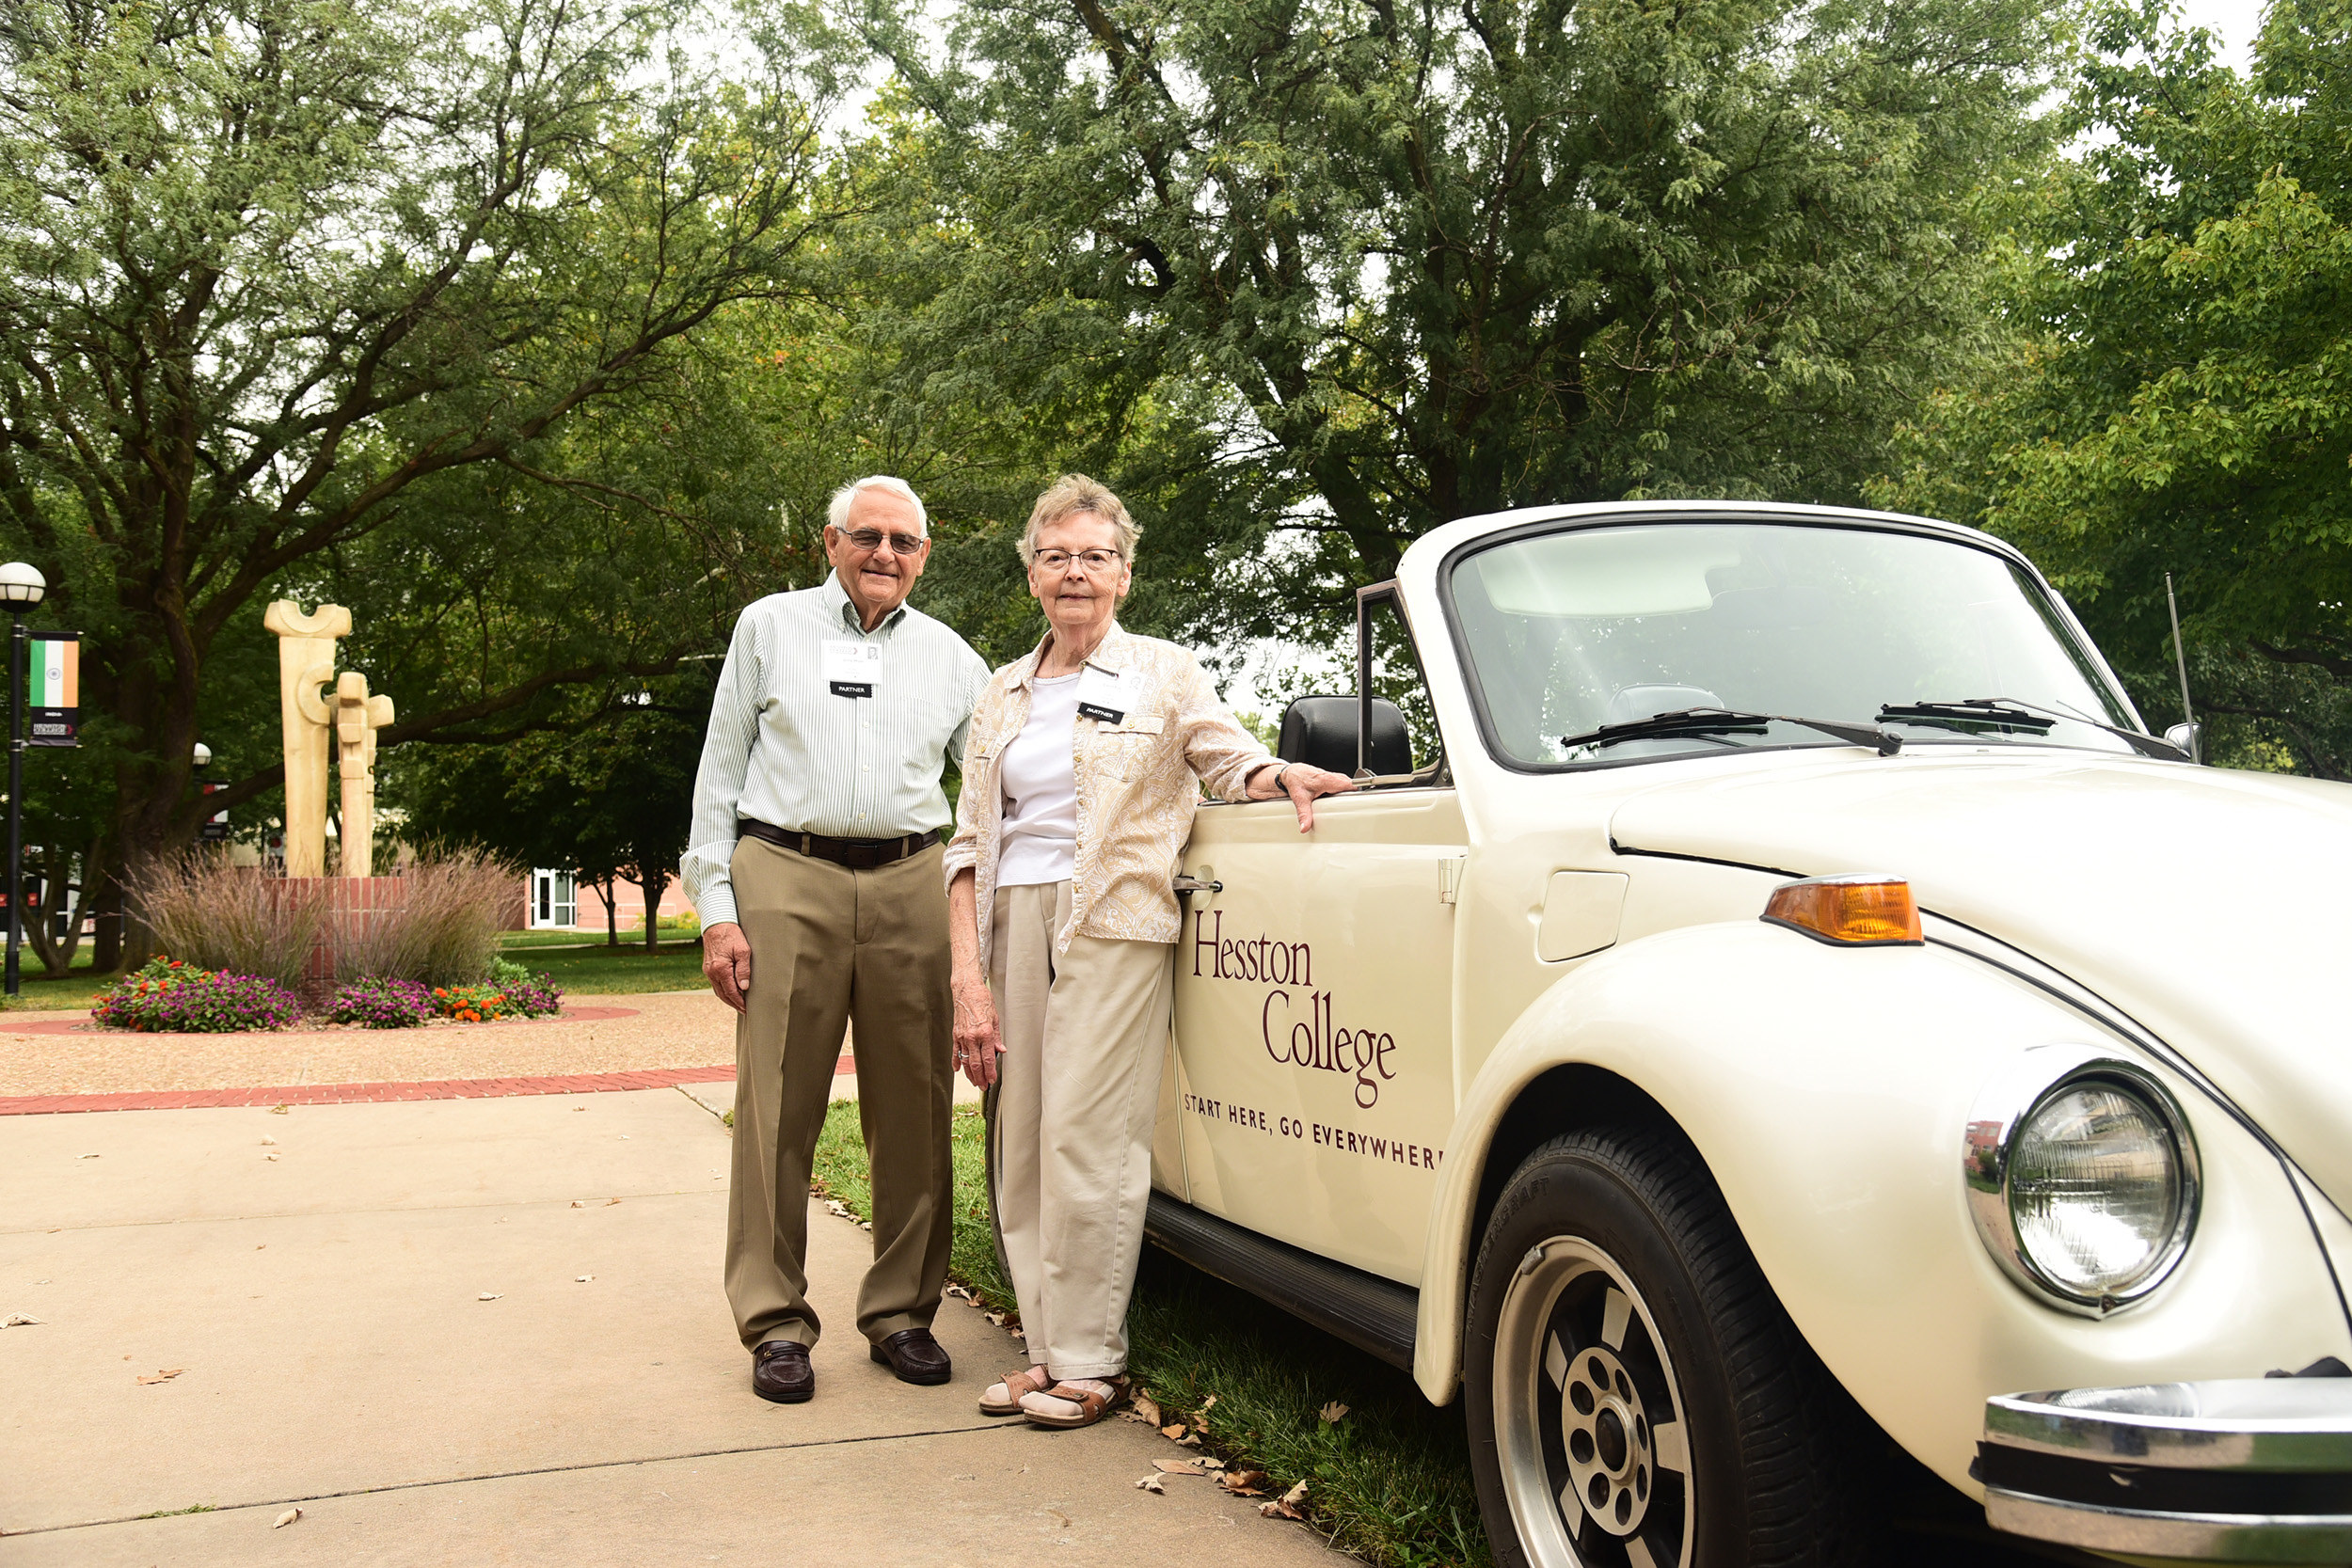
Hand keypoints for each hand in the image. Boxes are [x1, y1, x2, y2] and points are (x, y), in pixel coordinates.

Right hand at [702, 921, 751, 1013]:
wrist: (716, 923)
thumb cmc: (732, 934)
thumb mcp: (743, 950)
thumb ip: (743, 969)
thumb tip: (744, 987)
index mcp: (720, 969)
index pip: (731, 992)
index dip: (739, 1002)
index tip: (747, 1009)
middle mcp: (711, 972)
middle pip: (723, 994)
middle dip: (734, 1004)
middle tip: (744, 1010)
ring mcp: (708, 970)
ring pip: (718, 990)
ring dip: (728, 999)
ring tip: (738, 1004)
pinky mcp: (708, 967)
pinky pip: (715, 983)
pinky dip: (723, 990)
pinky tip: (730, 992)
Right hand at [952, 969, 1003, 1087]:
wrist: (966, 990)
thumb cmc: (982, 1000)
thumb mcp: (995, 1017)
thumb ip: (997, 1037)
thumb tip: (1001, 1050)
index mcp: (985, 1033)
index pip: (988, 1058)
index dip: (990, 1071)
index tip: (992, 1079)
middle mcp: (973, 1036)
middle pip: (976, 1063)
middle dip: (980, 1077)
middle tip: (983, 1086)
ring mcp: (962, 1037)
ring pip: (965, 1060)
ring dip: (969, 1074)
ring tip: (974, 1082)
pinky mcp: (955, 1034)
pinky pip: (955, 1052)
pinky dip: (956, 1062)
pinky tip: (958, 1070)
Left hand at [1248, 761, 1356, 831]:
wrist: (1292, 773)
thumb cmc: (1296, 780)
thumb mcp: (1300, 799)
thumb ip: (1304, 814)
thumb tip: (1305, 827)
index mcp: (1329, 780)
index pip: (1352, 786)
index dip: (1358, 796)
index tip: (1360, 806)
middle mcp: (1335, 777)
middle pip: (1353, 789)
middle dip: (1355, 799)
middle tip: (1355, 812)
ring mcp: (1336, 778)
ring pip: (1350, 788)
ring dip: (1351, 797)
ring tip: (1350, 808)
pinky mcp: (1335, 780)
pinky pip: (1345, 787)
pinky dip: (1345, 794)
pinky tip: (1343, 802)